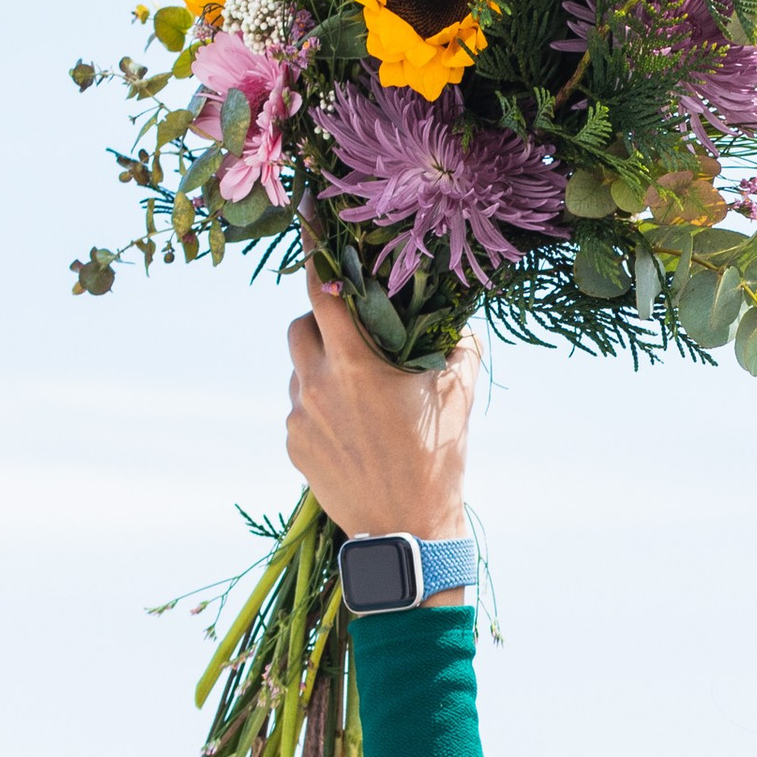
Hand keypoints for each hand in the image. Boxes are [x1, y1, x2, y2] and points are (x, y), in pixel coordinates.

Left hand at [286, 268, 479, 556]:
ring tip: (360, 392)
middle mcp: (315, 385)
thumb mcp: (459, 397)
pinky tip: (354, 428)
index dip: (316, 254)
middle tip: (355, 334)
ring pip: (299, 370)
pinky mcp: (294, 446)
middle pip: (300, 326)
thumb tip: (462, 318)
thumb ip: (459, 347)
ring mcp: (298, 418)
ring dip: (322, 366)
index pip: (323, 291)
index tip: (312, 225)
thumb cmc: (439, 460)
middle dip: (322, 319)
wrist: (407, 531)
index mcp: (354, 365)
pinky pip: (299, 409)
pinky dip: (320, 405)